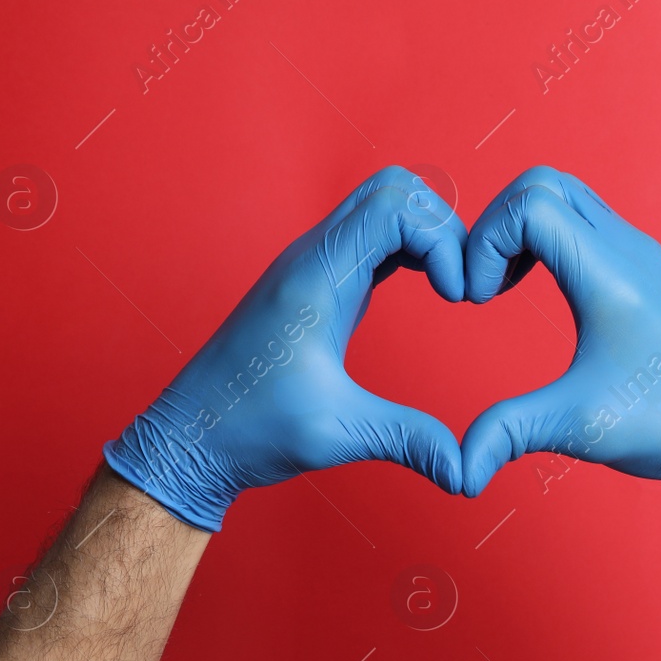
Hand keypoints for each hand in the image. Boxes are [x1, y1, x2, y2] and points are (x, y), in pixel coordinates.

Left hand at [104, 166, 466, 530]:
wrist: (193, 437)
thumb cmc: (248, 430)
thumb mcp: (337, 435)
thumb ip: (408, 441)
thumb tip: (467, 472)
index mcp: (316, 278)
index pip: (393, 206)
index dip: (442, 239)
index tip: (459, 296)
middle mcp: (314, 258)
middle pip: (393, 188)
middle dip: (443, 225)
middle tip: (463, 283)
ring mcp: (315, 266)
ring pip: (384, 205)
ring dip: (429, 233)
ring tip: (453, 286)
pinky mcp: (320, 283)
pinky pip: (375, 237)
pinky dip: (413, 248)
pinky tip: (430, 287)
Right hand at [460, 167, 660, 549]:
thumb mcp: (575, 426)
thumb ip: (506, 434)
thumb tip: (458, 472)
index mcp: (610, 275)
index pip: (530, 204)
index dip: (485, 242)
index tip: (477, 301)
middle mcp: (629, 250)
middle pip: (543, 183)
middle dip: (495, 224)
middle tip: (484, 286)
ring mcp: (642, 255)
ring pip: (567, 197)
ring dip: (522, 229)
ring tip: (503, 288)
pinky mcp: (647, 270)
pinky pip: (587, 222)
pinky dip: (549, 239)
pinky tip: (540, 291)